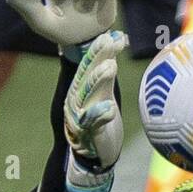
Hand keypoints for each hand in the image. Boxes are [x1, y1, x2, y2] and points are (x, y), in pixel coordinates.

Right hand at [63, 31, 126, 191]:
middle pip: (86, 76)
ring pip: (88, 96)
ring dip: (98, 81)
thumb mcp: (104, 92)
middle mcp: (76, 100)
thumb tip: (116, 37)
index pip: (88, 65)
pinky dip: (100, 115)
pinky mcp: (88, 135)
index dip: (99, 49)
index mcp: (80, 89)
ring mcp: (79, 118)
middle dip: (98, 58)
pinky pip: (92, 123)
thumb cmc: (100, 120)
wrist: (92, 155)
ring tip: (110, 67)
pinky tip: (109, 108)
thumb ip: (107, 69)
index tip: (112, 35)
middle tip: (110, 42)